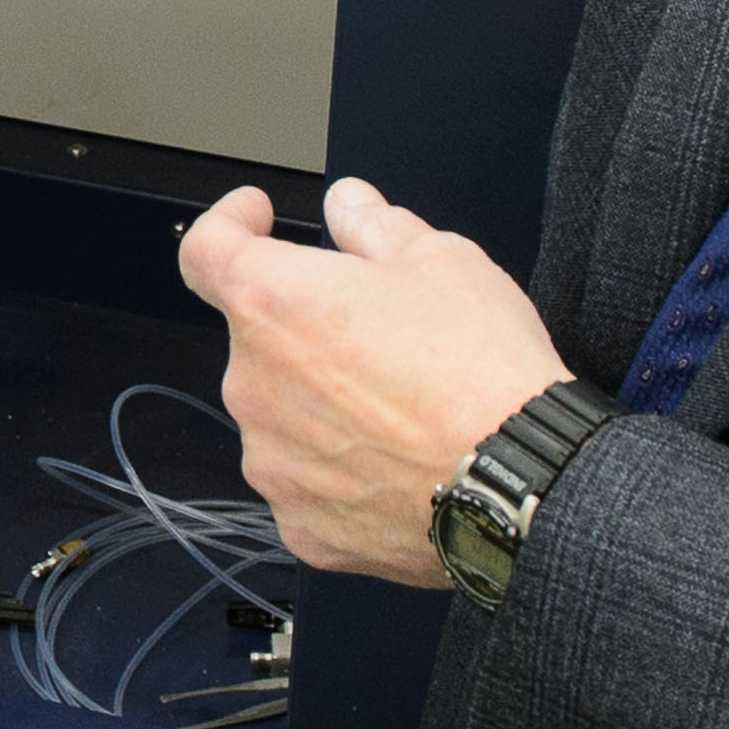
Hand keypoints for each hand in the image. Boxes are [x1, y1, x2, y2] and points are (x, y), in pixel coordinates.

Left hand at [178, 177, 573, 581]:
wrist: (521, 479)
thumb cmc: (481, 368)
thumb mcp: (440, 259)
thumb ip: (373, 225)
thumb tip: (346, 204)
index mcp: (273, 306)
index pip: (207, 251)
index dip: (229, 224)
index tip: (255, 220)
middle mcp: (254, 385)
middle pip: (260, 340)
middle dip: (307, 328)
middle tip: (380, 333)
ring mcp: (273, 463)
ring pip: (282, 415)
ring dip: (321, 402)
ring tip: (399, 407)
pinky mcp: (301, 524)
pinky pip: (307, 482)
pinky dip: (339, 469)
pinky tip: (395, 462)